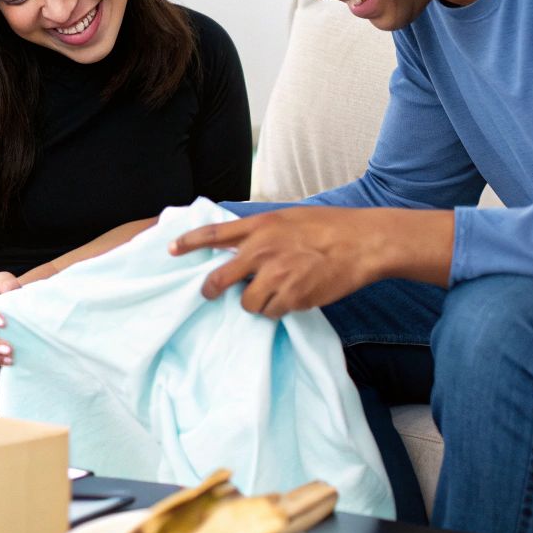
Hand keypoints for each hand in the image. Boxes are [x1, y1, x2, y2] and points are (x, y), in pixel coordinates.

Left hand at [168, 207, 453, 317]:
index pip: (213, 235)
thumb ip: (260, 232)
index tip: (170, 250)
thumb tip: (238, 245)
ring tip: (274, 293)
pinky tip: (293, 298)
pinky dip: (278, 310)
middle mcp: (262, 252)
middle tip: (210, 293)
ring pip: (247, 304)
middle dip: (211, 290)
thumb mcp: (288, 218)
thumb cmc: (328, 227)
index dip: (188, 243)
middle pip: (218, 280)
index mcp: (260, 228)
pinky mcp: (292, 298)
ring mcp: (275, 277)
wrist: (361, 243)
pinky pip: (272, 313)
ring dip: (255, 303)